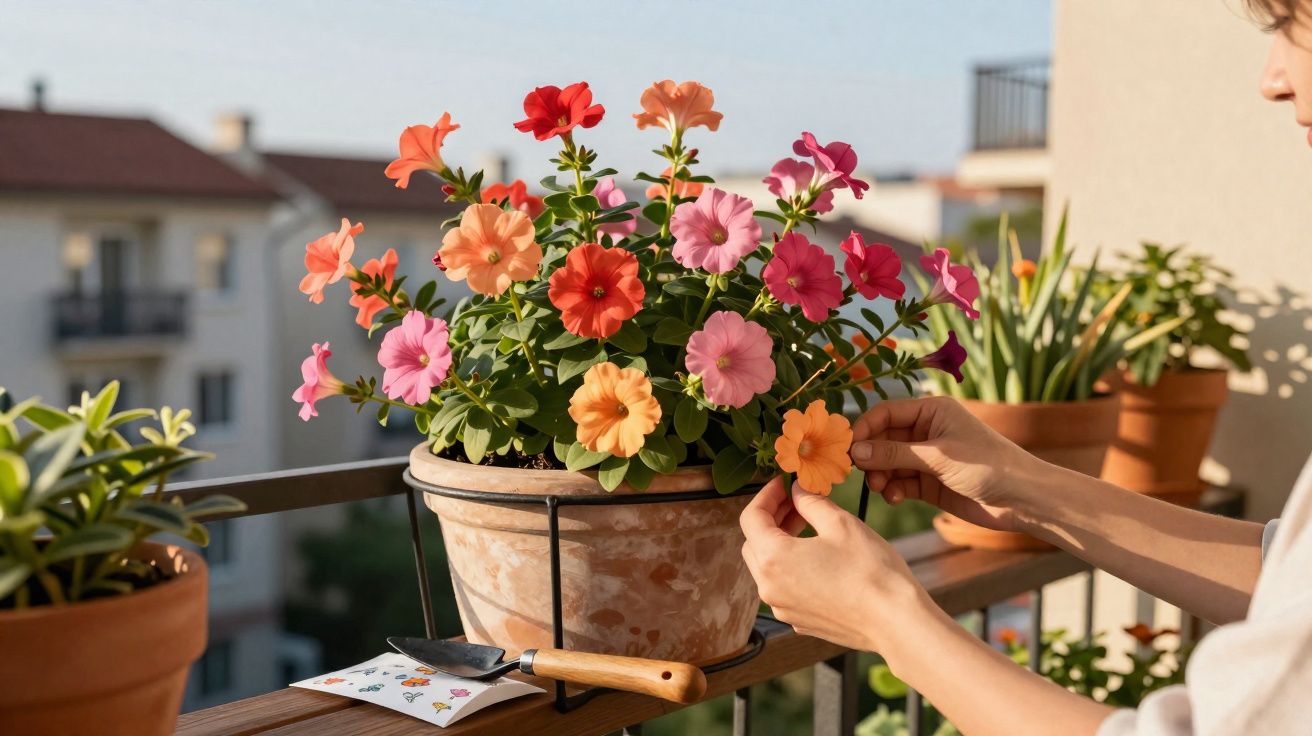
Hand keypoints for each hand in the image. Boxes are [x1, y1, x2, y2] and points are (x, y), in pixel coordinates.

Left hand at [739, 477, 930, 652]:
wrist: (896, 622)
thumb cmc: (871, 571)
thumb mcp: (840, 523)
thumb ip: (810, 502)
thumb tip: (797, 490)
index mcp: (773, 559)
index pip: (751, 518)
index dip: (766, 495)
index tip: (783, 484)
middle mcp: (770, 588)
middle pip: (754, 544)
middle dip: (771, 518)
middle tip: (796, 501)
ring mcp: (783, 608)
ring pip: (767, 568)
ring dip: (780, 542)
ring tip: (808, 524)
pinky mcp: (799, 621)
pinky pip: (784, 588)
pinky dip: (791, 566)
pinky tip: (817, 556)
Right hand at [849, 396, 1046, 531]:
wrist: (1023, 499)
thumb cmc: (987, 465)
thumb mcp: (937, 457)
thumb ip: (894, 454)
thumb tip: (854, 452)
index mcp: (932, 411)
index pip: (886, 413)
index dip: (865, 429)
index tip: (848, 450)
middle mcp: (927, 431)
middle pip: (884, 439)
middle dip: (871, 456)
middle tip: (861, 474)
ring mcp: (928, 458)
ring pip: (889, 463)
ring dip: (880, 475)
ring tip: (881, 489)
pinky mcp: (931, 483)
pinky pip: (901, 482)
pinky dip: (893, 489)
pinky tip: (895, 498)